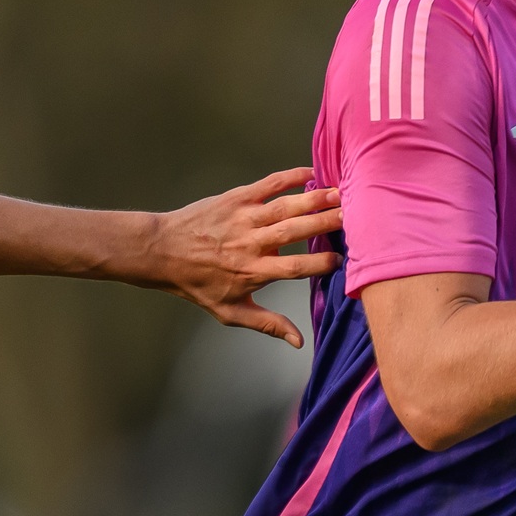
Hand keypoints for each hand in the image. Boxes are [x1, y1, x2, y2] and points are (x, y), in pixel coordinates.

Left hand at [146, 168, 342, 345]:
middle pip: (297, 231)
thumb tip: (298, 342)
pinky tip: (311, 173)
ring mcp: (244, 217)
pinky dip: (291, 177)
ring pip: (287, 206)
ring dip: (316, 199)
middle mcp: (251, 243)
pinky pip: (268, 184)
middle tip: (353, 217)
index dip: (322, 264)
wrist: (162, 251)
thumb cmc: (197, 284)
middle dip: (327, 223)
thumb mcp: (230, 312)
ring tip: (341, 193)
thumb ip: (267, 324)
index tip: (342, 260)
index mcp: (253, 271)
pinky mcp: (236, 197)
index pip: (296, 268)